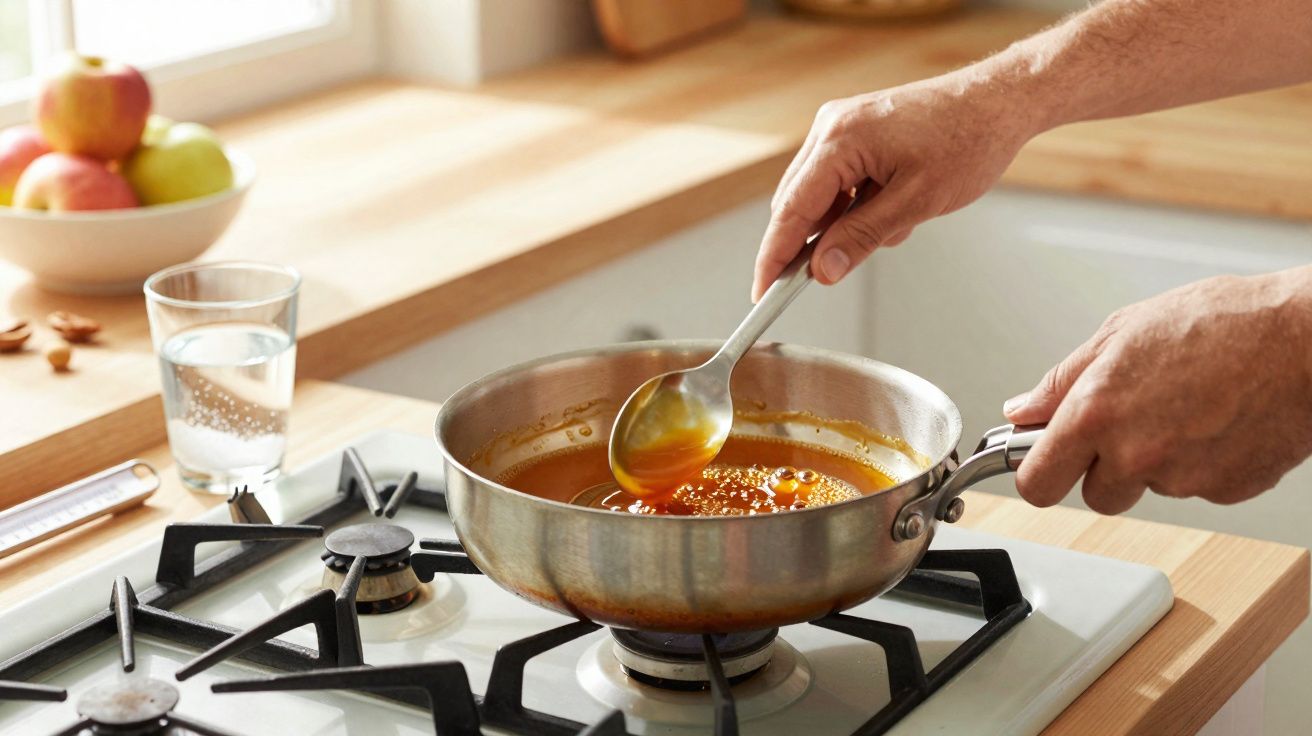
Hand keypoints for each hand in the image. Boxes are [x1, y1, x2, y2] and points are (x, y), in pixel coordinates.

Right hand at [753, 73, 1038, 300]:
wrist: (999, 103)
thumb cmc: (967, 141)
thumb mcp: (915, 203)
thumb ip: (862, 238)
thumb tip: (823, 270)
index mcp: (840, 139)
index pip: (791, 210)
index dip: (774, 257)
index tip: (764, 292)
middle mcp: (832, 127)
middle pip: (796, 202)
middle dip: (812, 243)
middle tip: (825, 277)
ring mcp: (842, 126)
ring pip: (819, 195)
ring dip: (843, 223)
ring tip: (893, 224)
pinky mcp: (856, 132)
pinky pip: (838, 181)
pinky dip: (856, 205)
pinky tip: (893, 209)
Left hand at [1004, 269, 1311, 513]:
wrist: (1307, 341)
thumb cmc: (1225, 324)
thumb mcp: (1123, 332)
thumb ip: (1063, 381)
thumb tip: (1023, 410)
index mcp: (1097, 413)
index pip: (1037, 482)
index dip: (1038, 474)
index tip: (1042, 462)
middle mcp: (1135, 454)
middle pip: (1095, 496)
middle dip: (1104, 469)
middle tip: (1130, 424)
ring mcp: (1183, 479)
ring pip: (1148, 489)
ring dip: (1156, 463)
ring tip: (1186, 408)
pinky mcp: (1226, 491)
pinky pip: (1196, 488)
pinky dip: (1202, 463)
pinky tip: (1218, 421)